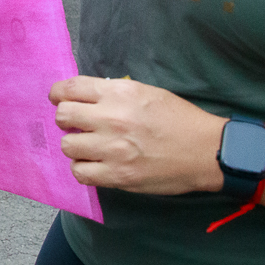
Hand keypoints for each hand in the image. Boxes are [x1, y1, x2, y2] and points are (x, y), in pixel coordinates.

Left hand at [50, 76, 226, 195]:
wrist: (206, 151)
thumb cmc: (179, 119)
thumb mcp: (147, 92)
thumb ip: (114, 93)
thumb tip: (87, 96)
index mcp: (119, 93)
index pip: (70, 88)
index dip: (59, 93)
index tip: (59, 99)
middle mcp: (112, 119)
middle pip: (63, 116)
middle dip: (66, 119)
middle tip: (77, 124)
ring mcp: (113, 149)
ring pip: (68, 146)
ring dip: (75, 145)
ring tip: (88, 145)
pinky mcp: (118, 176)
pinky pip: (80, 172)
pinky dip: (83, 168)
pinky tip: (94, 164)